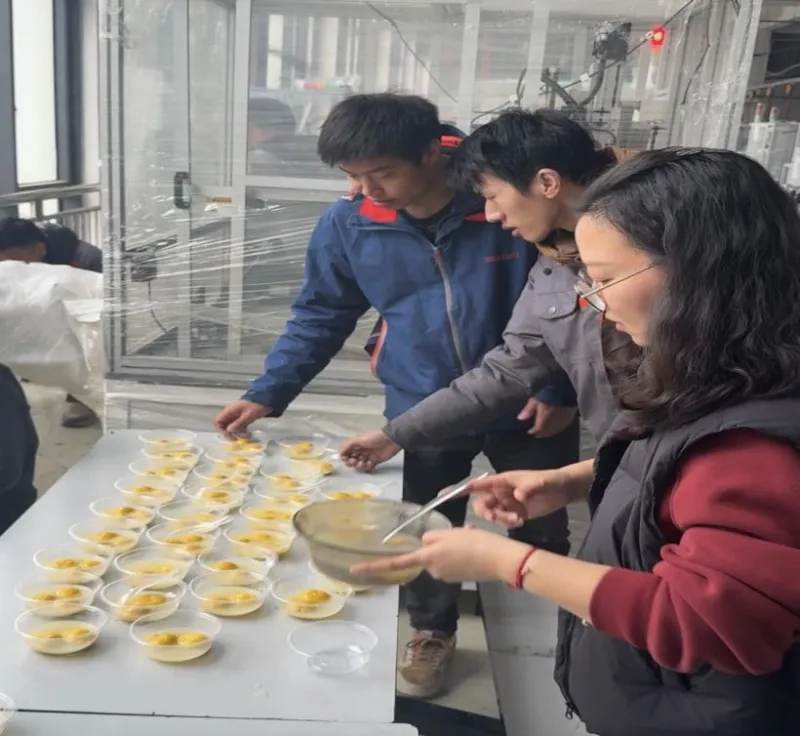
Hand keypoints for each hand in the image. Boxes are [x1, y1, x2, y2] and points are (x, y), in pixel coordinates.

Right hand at [213, 400, 271, 438]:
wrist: (268, 398)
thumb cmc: (257, 405)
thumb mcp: (249, 415)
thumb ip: (238, 423)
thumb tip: (228, 431)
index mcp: (230, 410)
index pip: (218, 421)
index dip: (221, 429)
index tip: (230, 435)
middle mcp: (232, 413)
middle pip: (225, 426)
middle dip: (232, 433)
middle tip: (240, 439)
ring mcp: (237, 415)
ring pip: (233, 427)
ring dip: (238, 433)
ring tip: (248, 436)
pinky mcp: (243, 418)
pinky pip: (239, 426)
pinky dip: (242, 431)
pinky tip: (249, 434)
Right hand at [339, 430, 400, 470]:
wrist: (391, 440)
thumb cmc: (375, 437)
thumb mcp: (359, 439)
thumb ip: (348, 445)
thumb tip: (339, 452)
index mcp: (356, 443)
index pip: (345, 451)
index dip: (344, 456)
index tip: (345, 458)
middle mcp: (360, 450)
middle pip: (351, 459)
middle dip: (351, 462)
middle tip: (354, 461)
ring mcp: (367, 456)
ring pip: (358, 464)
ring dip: (359, 465)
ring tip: (363, 463)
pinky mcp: (374, 461)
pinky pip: (367, 467)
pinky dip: (367, 467)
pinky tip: (370, 463)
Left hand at [350, 527, 530, 583]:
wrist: (499, 559)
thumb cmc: (474, 542)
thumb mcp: (449, 533)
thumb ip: (431, 538)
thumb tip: (426, 545)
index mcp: (427, 556)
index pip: (395, 562)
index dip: (374, 566)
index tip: (354, 571)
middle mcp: (432, 569)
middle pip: (425, 553)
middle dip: (437, 545)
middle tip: (457, 534)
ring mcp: (445, 575)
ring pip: (440, 555)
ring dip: (450, 547)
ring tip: (468, 539)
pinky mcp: (457, 577)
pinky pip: (451, 561)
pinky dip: (459, 553)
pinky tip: (473, 546)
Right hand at [468, 468, 584, 527]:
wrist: (564, 490)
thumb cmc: (550, 480)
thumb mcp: (541, 481)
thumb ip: (529, 487)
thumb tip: (517, 496)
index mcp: (501, 481)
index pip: (477, 484)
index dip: (461, 489)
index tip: (446, 494)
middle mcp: (500, 493)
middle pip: (481, 504)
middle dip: (487, 513)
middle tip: (500, 518)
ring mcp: (507, 504)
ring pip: (492, 515)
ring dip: (501, 520)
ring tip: (518, 520)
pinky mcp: (516, 514)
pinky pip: (504, 522)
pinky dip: (508, 524)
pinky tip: (521, 522)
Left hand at [518, 399, 577, 437]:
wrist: (567, 393)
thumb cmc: (548, 396)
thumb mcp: (535, 401)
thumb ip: (528, 410)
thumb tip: (519, 418)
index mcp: (541, 424)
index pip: (535, 431)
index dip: (531, 430)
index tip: (529, 429)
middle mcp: (551, 428)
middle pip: (543, 434)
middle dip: (539, 432)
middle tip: (536, 429)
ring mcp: (560, 426)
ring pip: (552, 432)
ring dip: (547, 431)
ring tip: (544, 427)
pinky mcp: (567, 422)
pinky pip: (559, 428)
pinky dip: (555, 427)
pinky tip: (554, 423)